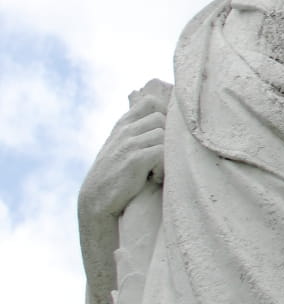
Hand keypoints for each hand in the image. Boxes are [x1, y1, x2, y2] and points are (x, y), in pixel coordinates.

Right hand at [79, 82, 167, 223]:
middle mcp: (125, 131)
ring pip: (163, 134)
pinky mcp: (134, 159)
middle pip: (161, 118)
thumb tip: (163, 117)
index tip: (166, 132)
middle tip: (161, 156)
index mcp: (123, 125)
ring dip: (166, 153)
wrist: (95, 201)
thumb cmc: (114, 174)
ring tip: (157, 169)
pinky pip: (161, 152)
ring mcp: (128, 144)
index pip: (149, 101)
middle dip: (167, 136)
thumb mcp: (120, 145)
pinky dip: (162, 166)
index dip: (164, 111)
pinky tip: (155, 177)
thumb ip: (135, 130)